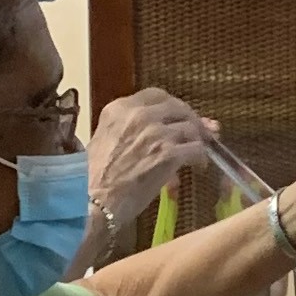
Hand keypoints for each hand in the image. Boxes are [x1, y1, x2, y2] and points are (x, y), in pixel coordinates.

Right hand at [87, 88, 219, 233]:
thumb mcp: (107, 140)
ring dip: (199, 141)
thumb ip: (130, 130)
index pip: (156, 95)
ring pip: (190, 128)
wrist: (92, 199)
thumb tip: (157, 133)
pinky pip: (197, 149)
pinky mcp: (168, 154)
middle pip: (178, 107)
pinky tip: (199, 167)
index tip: (182, 117)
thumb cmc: (95, 177)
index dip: (174, 106)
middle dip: (192, 120)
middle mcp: (138, 114)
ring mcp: (155, 133)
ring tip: (200, 155)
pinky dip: (201, 158)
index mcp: (120, 108)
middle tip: (202, 133)